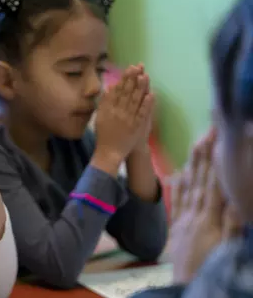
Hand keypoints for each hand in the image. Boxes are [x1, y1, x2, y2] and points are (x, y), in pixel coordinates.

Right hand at [92, 65, 153, 174]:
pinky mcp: (136, 126)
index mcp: (109, 109)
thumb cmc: (104, 134)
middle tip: (138, 67)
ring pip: (135, 100)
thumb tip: (109, 88)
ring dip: (140, 88)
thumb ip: (104, 102)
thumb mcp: (100, 117)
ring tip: (145, 76)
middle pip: (127, 92)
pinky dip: (146, 104)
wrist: (109, 152)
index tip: (130, 68)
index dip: (125, 79)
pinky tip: (151, 94)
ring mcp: (128, 119)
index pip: (118, 90)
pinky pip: (142, 113)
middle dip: (133, 79)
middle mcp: (118, 112)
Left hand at [169, 128, 242, 282]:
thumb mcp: (227, 248)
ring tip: (197, 144)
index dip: (217, 161)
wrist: (187, 286)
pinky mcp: (177, 226)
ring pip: (189, 186)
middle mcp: (193, 214)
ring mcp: (184, 219)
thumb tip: (236, 196)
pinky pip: (177, 202)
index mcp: (208, 218)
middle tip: (209, 132)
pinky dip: (178, 186)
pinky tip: (178, 172)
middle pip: (200, 179)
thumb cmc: (211, 269)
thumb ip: (232, 223)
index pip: (213, 184)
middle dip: (205, 155)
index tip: (219, 141)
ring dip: (193, 164)